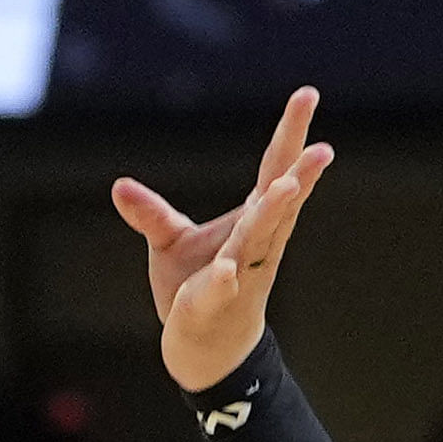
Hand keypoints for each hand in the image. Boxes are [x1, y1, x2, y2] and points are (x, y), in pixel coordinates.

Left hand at [109, 88, 333, 388]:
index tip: (308, 94)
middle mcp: (257, 241)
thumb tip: (119, 187)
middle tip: (322, 145)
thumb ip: (151, 213)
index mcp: (253, 218)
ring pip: (260, 238)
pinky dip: (224, 277)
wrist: (204, 347)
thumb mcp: (170, 241)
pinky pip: (222, 287)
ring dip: (274, 213)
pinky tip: (228, 268)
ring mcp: (242, 270)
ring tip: (288, 185)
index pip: (275, 168)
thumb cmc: (196, 287)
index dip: (291, 133)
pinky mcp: (216, 300)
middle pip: (282, 199)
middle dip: (301, 172)